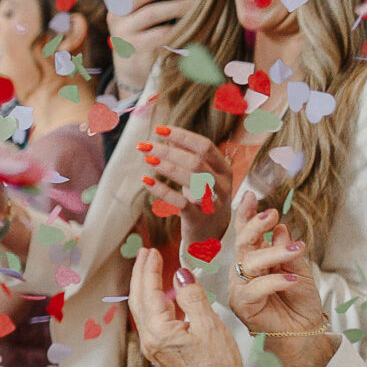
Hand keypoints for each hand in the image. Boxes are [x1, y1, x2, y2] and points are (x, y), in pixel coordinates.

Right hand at [107, 0, 190, 93]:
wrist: (134, 64)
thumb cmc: (147, 28)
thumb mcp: (145, 9)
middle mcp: (116, 12)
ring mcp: (122, 31)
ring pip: (149, 13)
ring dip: (176, 7)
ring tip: (196, 4)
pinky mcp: (132, 48)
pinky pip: (156, 35)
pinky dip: (174, 29)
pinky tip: (188, 26)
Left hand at [128, 245, 248, 366]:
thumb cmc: (220, 366)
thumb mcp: (210, 325)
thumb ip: (192, 297)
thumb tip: (180, 273)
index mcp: (158, 333)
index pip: (148, 293)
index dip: (149, 270)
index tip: (152, 251)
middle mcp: (149, 340)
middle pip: (138, 299)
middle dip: (141, 274)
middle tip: (146, 254)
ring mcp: (153, 347)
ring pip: (143, 310)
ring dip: (146, 287)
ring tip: (151, 268)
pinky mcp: (161, 351)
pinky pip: (152, 320)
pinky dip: (155, 302)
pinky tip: (164, 294)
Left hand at [136, 122, 233, 244]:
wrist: (209, 236)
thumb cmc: (202, 199)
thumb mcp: (199, 177)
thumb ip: (187, 157)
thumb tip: (168, 136)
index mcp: (223, 169)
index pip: (205, 146)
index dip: (182, 136)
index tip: (159, 130)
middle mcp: (222, 184)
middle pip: (197, 162)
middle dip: (169, 151)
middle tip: (144, 145)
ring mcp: (212, 203)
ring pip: (193, 180)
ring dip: (168, 167)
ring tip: (147, 159)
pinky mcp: (198, 219)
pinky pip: (181, 203)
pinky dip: (162, 191)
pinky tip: (146, 181)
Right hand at [224, 191, 326, 338]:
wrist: (304, 332)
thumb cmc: (299, 303)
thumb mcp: (299, 270)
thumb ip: (288, 251)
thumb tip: (279, 229)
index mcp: (256, 261)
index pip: (248, 235)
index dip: (246, 216)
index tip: (251, 196)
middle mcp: (243, 273)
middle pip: (242, 245)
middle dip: (253, 227)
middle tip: (271, 215)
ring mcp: (240, 288)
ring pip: (249, 263)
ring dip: (273, 253)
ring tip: (297, 248)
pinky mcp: (243, 305)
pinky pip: (255, 288)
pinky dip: (275, 280)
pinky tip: (291, 278)